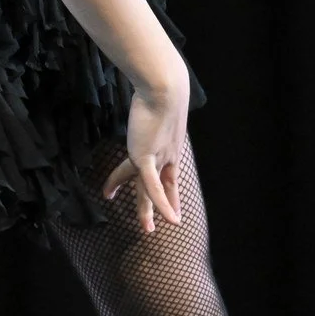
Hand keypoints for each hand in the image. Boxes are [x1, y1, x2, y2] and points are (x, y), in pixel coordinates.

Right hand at [104, 69, 190, 233]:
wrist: (163, 87)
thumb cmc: (157, 89)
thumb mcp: (153, 100)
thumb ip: (149, 102)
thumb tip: (143, 90)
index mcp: (169, 146)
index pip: (167, 174)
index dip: (168, 191)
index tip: (170, 202)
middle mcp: (165, 155)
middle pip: (160, 186)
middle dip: (160, 205)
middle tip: (161, 223)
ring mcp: (156, 158)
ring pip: (150, 191)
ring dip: (148, 210)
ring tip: (146, 228)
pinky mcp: (145, 157)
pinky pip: (150, 186)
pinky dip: (159, 204)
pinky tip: (164, 218)